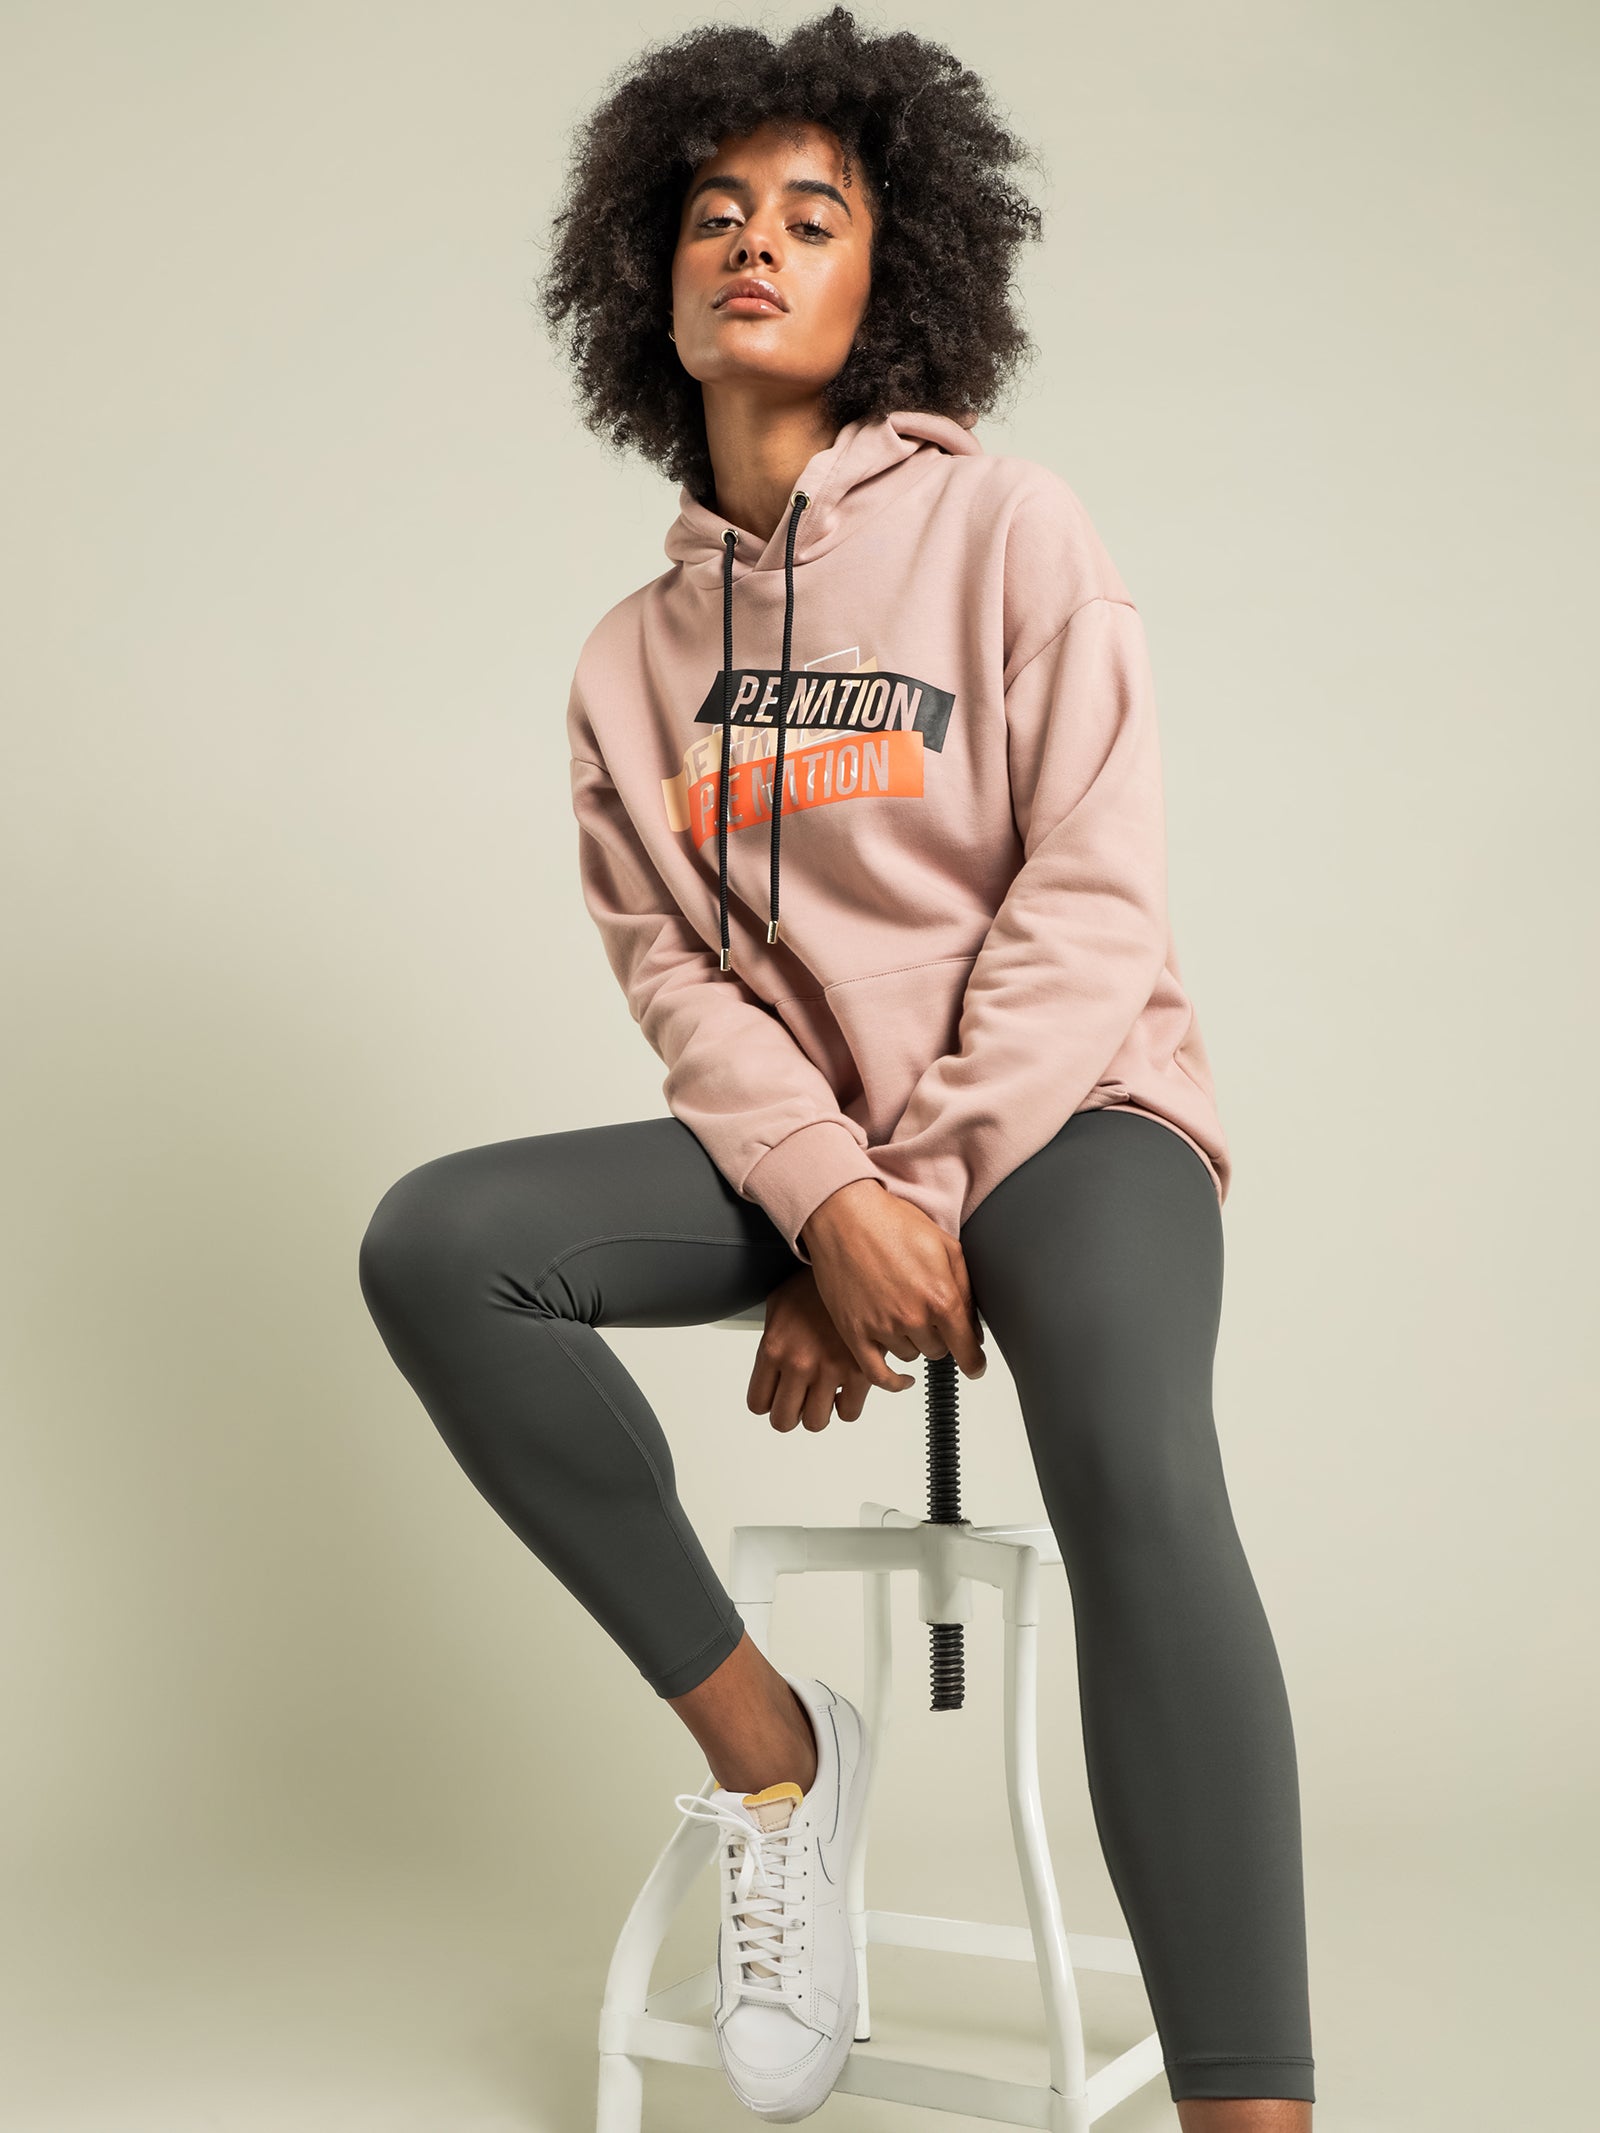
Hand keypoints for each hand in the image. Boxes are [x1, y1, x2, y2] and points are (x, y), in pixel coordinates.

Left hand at [747, 1267, 873, 1432]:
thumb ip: (770, 1339)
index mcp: (773, 1349)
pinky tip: (848, 1389)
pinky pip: (849, 1412)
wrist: (854, 1267)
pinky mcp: (860, 1372)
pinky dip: (848, 1405)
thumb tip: (770, 1364)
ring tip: (824, 1394)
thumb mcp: (779, 1304)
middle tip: (800, 1400)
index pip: (758, 1402)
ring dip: (819, 1411)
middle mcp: (798, 1364)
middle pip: (783, 1420)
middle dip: (791, 1413)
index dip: (769, 1401)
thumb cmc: (817, 1282)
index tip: (777, 1396)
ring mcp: (829, 1370)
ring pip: (816, 1422)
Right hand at [798, 1181, 986, 1392]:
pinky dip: (893, 1381)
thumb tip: (973, 1328)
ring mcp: (881, 1327)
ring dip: (912, 1341)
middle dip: (939, 1335)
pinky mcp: (854, 1332)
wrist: (844, 1215)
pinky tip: (901, 1378)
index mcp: (940, 1296)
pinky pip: (877, 1374)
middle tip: (928, 1312)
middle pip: (938, 1350)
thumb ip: (965, 1290)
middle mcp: (912, 1317)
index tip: (975, 1367)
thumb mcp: (945, 1246)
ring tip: (900, 1311)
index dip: (974, 1362)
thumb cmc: (892, 1222)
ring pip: (910, 1355)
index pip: (966, 1347)